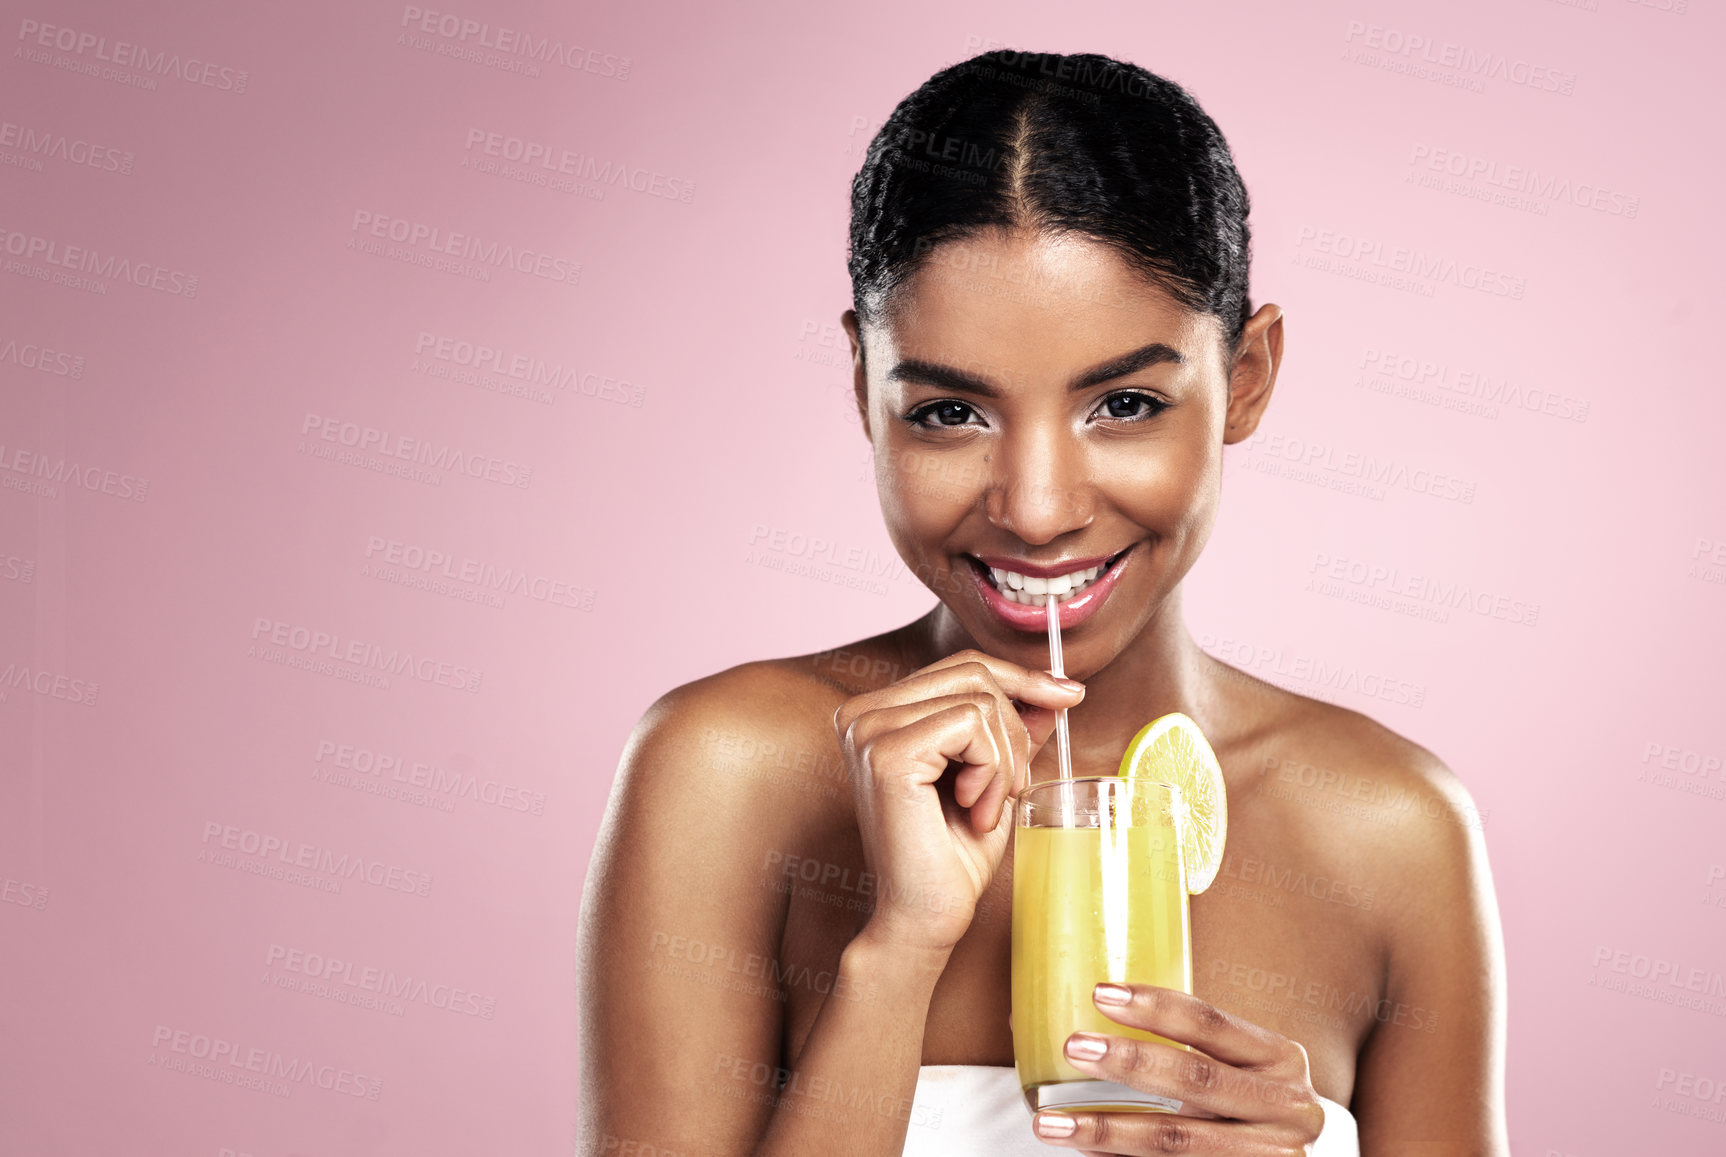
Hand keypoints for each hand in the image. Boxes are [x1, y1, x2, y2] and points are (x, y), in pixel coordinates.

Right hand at [833, 648, 1083, 955]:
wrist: (924, 918)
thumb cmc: (952, 856)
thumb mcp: (993, 776)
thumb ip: (1011, 729)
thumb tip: (1052, 689)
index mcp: (877, 714)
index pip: (961, 666)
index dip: (1020, 677)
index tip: (1068, 694)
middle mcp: (862, 714)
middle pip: (973, 674)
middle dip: (1015, 729)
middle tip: (1011, 789)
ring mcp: (869, 730)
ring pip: (980, 701)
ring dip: (1004, 760)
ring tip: (986, 807)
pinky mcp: (887, 752)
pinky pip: (972, 725)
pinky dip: (992, 770)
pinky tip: (975, 809)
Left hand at [1030, 983, 1326, 1154]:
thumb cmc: (1252, 1107)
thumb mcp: (1243, 1071)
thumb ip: (1190, 1050)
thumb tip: (1086, 1017)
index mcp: (1281, 1059)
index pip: (1211, 1022)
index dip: (1155, 1006)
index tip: (1100, 993)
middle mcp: (1288, 1107)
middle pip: (1195, 1078)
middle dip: (1128, 1062)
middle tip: (1074, 1047)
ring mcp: (1274, 1155)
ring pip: (1177, 1140)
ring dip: (1107, 1130)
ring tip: (1052, 1122)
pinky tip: (1086, 1151)